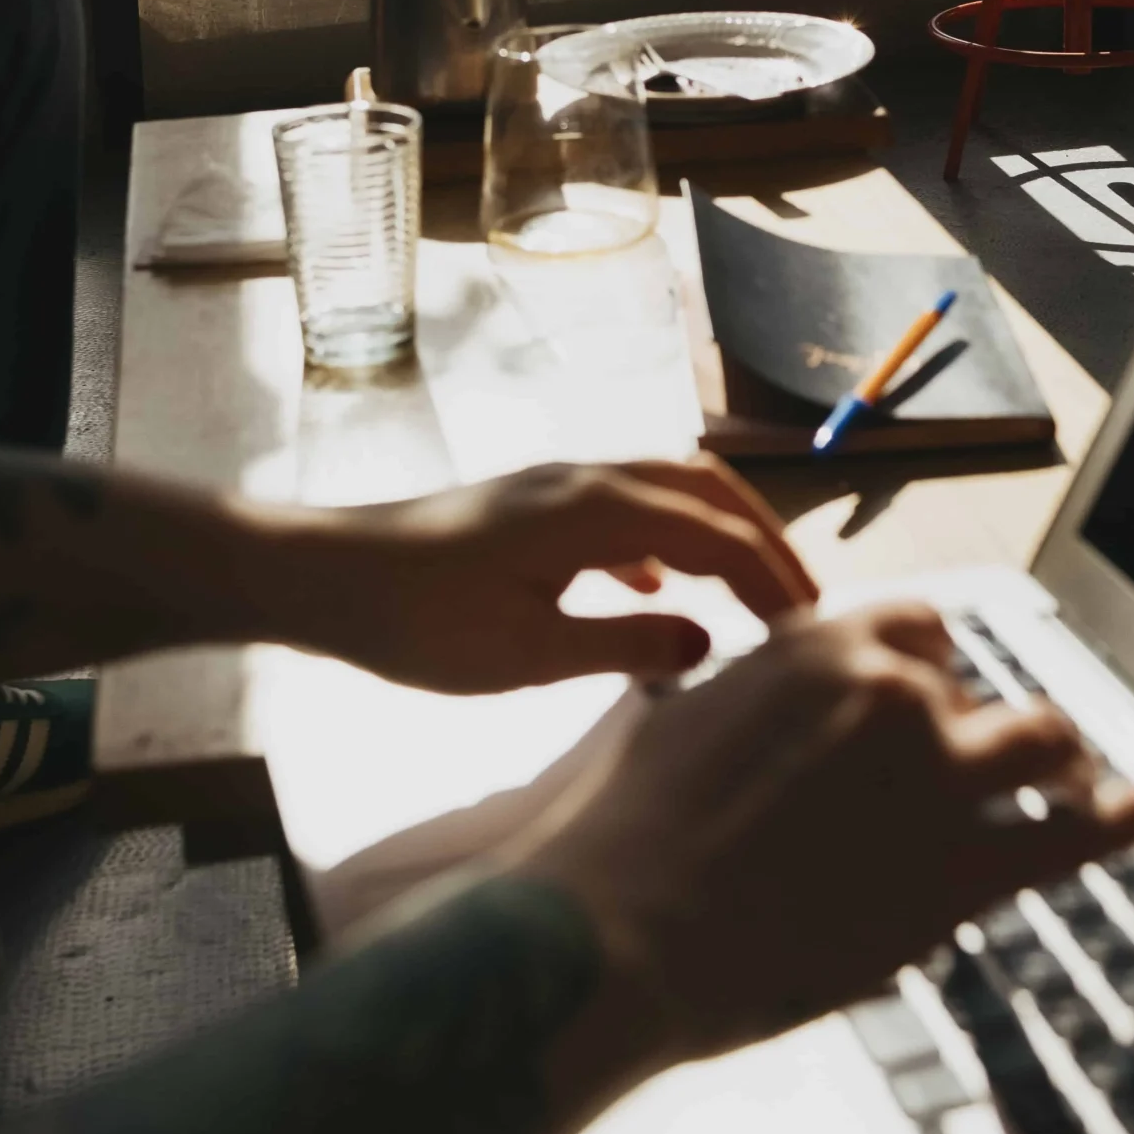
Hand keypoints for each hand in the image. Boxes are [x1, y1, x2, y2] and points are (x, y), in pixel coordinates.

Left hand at [292, 457, 820, 692]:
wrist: (321, 576)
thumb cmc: (417, 623)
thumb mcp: (526, 655)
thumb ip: (624, 646)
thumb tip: (708, 641)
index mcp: (597, 510)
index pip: (717, 535)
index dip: (773, 581)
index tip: (812, 634)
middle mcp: (588, 478)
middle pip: (708, 491)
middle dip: (764, 544)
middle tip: (802, 608)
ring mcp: (559, 484)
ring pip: (670, 489)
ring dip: (720, 534)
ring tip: (750, 598)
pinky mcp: (533, 503)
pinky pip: (628, 504)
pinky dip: (667, 538)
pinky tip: (655, 593)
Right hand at [512, 600, 1133, 1063]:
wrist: (609, 931)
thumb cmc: (613, 832)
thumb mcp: (665, 717)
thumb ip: (726, 698)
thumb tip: (712, 696)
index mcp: (821, 641)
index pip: (917, 625)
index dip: (925, 666)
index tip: (923, 699)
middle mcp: (894, 690)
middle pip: (970, 688)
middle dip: (971, 724)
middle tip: (967, 766)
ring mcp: (938, 778)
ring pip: (1039, 742)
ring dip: (1054, 760)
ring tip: (1064, 783)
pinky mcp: (960, 873)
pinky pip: (1067, 837)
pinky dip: (1117, 819)